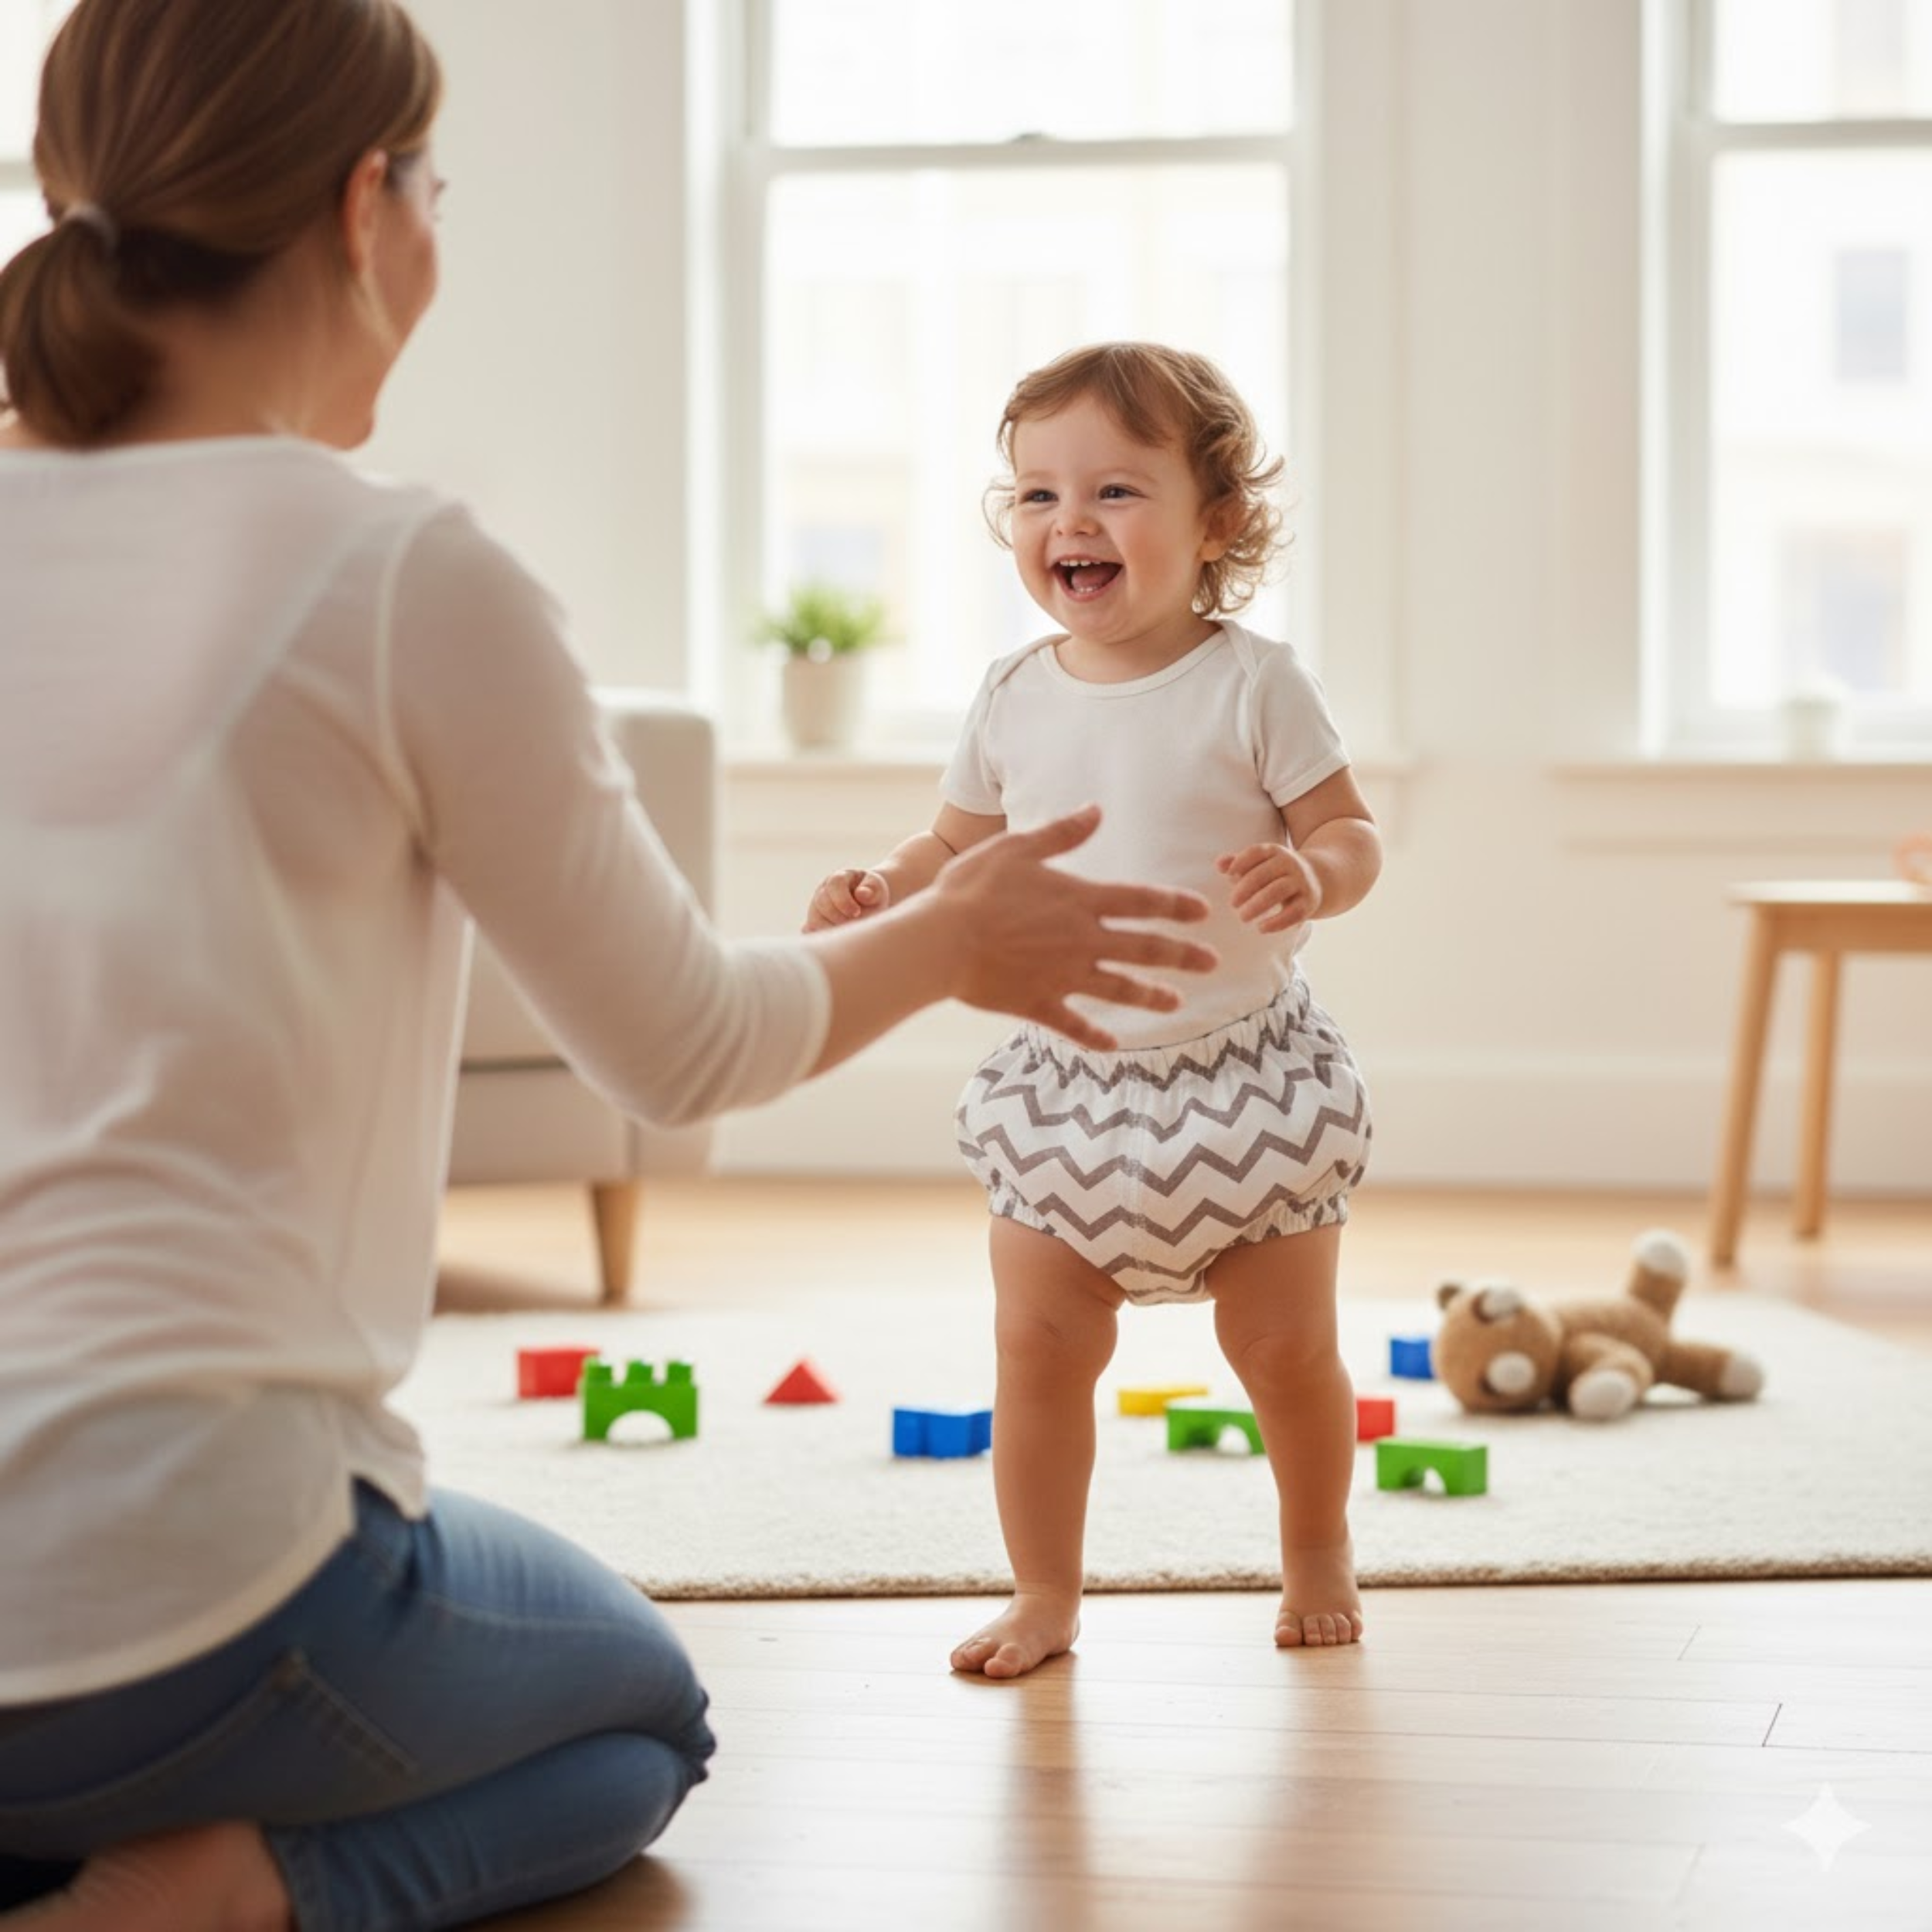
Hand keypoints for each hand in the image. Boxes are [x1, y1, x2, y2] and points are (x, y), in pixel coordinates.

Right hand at [804, 868, 889, 932]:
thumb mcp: (877, 888)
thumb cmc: (871, 894)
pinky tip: (836, 942)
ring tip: (849, 934)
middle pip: (822, 903)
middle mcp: (823, 890)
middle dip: (839, 917)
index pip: (834, 884)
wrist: (865, 902)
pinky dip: (821, 939)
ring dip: (831, 930)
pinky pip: (809, 932)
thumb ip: (872, 890)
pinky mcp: (813, 921)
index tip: (856, 912)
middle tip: (855, 925)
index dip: (843, 900)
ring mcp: (815, 906)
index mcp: (839, 878)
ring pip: (814, 919)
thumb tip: (862, 894)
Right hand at [933, 806, 1215, 1050]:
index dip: (1175, 905)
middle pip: (1145, 949)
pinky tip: (1112, 1046)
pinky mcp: (1038, 1004)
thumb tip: (1097, 811)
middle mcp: (1081, 941)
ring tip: (1177, 1003)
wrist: (939, 942)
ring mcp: (1062, 976)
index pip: (1141, 901)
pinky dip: (1095, 1036)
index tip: (1203, 912)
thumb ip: (1062, 833)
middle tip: (1213, 963)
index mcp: (1080, 900)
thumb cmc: (972, 890)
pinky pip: (1074, 1025)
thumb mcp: (1017, 848)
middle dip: (1183, 955)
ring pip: (1120, 989)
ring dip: (1151, 996)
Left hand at [1217, 841, 1322, 933]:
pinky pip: (1293, 912)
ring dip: (1257, 905)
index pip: (1256, 852)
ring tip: (1242, 917)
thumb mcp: (1260, 864)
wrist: (1317, 879)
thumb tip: (1218, 864)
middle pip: (1264, 874)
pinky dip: (1276, 922)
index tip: (1229, 874)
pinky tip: (1261, 928)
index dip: (1241, 861)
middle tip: (1232, 903)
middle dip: (1245, 889)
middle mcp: (1290, 864)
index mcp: (1275, 852)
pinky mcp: (1309, 902)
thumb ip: (1238, 863)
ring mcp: (1301, 882)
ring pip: (1278, 891)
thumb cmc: (1276, 873)